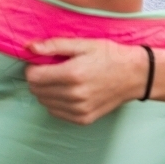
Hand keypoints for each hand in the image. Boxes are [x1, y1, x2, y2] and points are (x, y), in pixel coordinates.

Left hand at [26, 39, 149, 124]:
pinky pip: (57, 112)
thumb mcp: (84, 44)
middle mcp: (73, 95)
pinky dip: (57, 102)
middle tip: (54, 69)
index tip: (43, 62)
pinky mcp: (83, 119)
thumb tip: (29, 47)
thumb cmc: (110, 56)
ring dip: (48, 91)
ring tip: (64, 80)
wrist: (135, 75)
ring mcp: (78, 110)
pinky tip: (70, 91)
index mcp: (72, 74)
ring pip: (45, 103)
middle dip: (39, 78)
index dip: (33, 67)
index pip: (33, 77)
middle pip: (37, 91)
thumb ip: (55, 46)